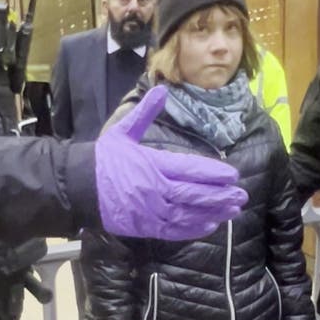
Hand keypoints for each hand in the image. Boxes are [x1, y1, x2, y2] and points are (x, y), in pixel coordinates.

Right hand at [95, 85, 247, 240]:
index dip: (214, 173)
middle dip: (221, 196)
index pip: (190, 169)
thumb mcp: (122, 131)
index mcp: (152, 164)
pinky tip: (210, 225)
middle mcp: (155, 189)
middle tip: (241, 196)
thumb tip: (161, 88)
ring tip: (232, 211)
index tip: (233, 175)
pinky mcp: (145, 226)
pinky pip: (174, 231)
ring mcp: (150, 211)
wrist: (78, 186)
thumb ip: (145, 112)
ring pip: (188, 214)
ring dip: (213, 213)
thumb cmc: (102, 158)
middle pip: (194, 194)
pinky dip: (193, 229)